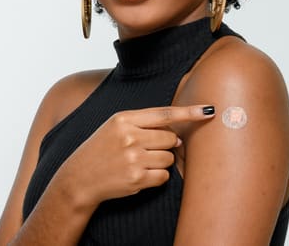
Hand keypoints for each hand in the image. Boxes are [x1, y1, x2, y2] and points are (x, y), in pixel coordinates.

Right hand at [54, 105, 214, 209]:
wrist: (79, 177)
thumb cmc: (100, 150)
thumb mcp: (115, 128)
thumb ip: (143, 125)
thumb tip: (177, 135)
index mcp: (123, 119)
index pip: (163, 114)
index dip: (188, 112)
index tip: (208, 110)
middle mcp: (129, 136)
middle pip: (169, 138)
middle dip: (164, 145)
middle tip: (145, 150)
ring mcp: (133, 158)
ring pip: (168, 158)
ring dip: (160, 162)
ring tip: (138, 163)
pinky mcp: (137, 178)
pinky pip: (163, 176)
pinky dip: (156, 177)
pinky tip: (138, 175)